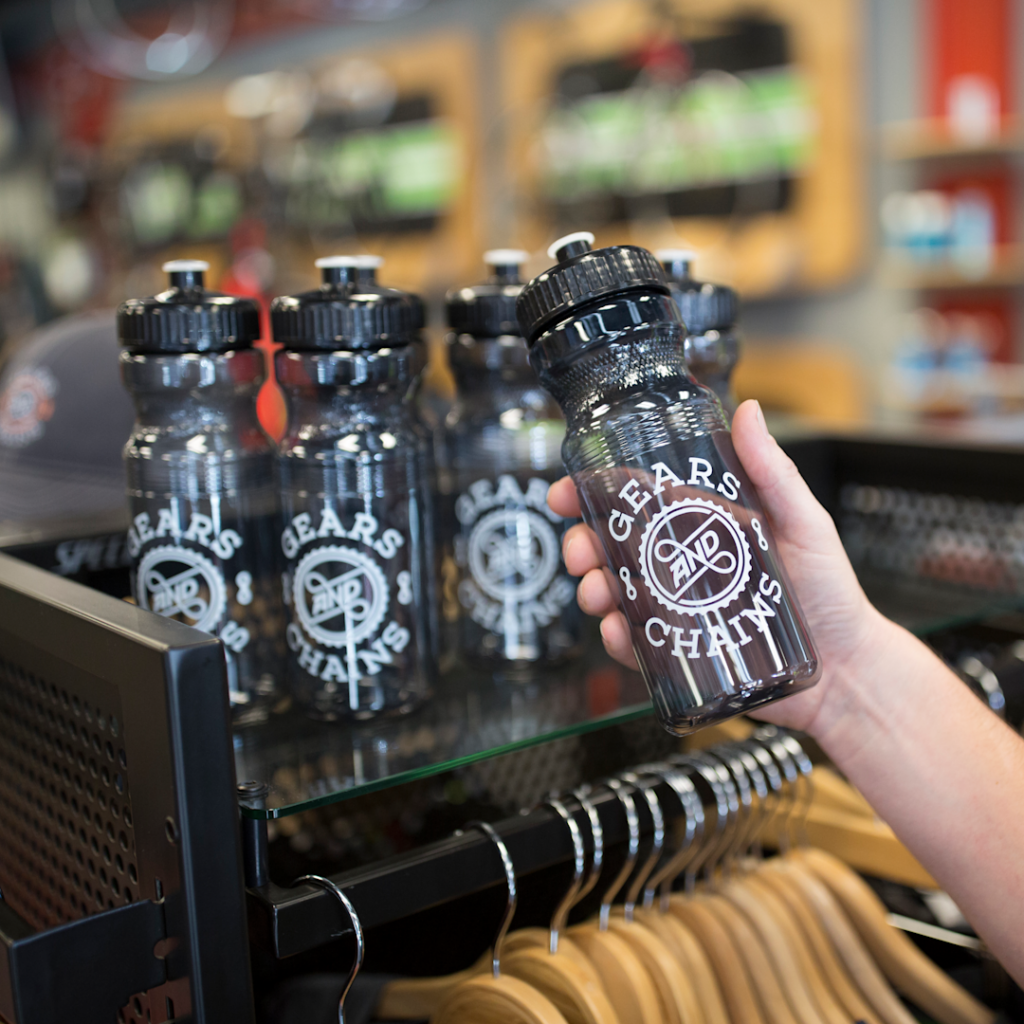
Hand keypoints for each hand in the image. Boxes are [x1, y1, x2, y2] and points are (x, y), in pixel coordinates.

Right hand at [548, 399, 898, 735]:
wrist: (845, 672)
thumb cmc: (832, 594)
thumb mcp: (805, 524)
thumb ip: (774, 472)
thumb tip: (748, 411)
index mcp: (706, 526)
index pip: (640, 500)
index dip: (596, 493)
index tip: (565, 493)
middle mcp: (685, 565)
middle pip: (615, 547)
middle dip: (583, 546)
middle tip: (579, 555)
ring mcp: (679, 608)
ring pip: (616, 594)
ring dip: (593, 590)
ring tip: (597, 596)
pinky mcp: (680, 652)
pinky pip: (636, 645)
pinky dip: (617, 639)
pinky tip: (618, 634)